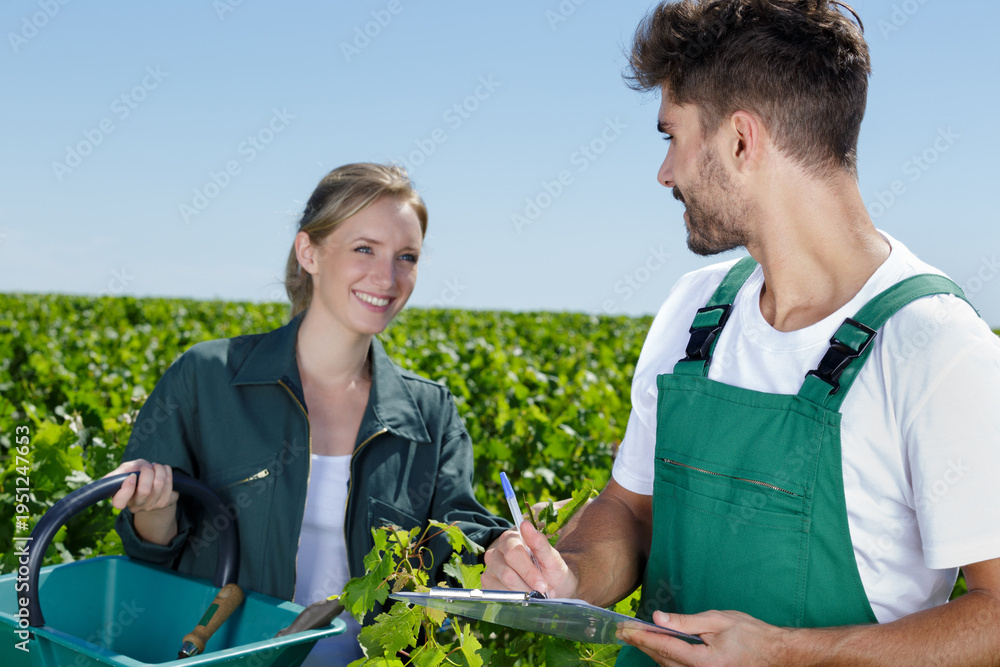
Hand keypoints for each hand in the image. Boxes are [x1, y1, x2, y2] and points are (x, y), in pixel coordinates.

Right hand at [107, 459, 178, 511]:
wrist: (153, 482)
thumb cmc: (135, 475)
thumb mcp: (123, 472)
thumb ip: (115, 474)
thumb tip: (106, 481)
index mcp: (121, 499)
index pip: (119, 502)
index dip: (127, 488)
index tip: (132, 475)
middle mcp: (136, 505)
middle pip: (144, 490)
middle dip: (148, 471)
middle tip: (147, 466)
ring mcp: (151, 506)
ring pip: (160, 484)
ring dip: (159, 469)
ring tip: (156, 466)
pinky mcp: (165, 502)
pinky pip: (170, 484)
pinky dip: (168, 472)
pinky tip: (164, 471)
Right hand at [482, 520, 578, 598]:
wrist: (554, 589)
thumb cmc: (552, 571)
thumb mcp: (552, 558)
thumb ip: (539, 543)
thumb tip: (525, 525)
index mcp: (511, 539)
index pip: (513, 553)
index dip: (528, 571)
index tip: (542, 584)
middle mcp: (496, 552)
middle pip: (507, 572)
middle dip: (527, 585)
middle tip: (542, 592)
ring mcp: (490, 569)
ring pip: (503, 586)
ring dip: (523, 593)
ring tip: (535, 593)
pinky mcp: (488, 585)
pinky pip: (498, 596)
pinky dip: (515, 600)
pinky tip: (524, 596)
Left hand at [618, 609, 789, 666]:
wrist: (776, 654)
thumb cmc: (750, 634)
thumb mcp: (717, 621)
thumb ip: (685, 622)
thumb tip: (658, 619)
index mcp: (704, 662)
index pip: (664, 647)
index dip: (642, 637)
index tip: (625, 628)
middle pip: (662, 660)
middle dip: (641, 644)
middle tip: (623, 632)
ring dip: (652, 652)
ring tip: (635, 637)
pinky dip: (666, 659)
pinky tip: (659, 648)